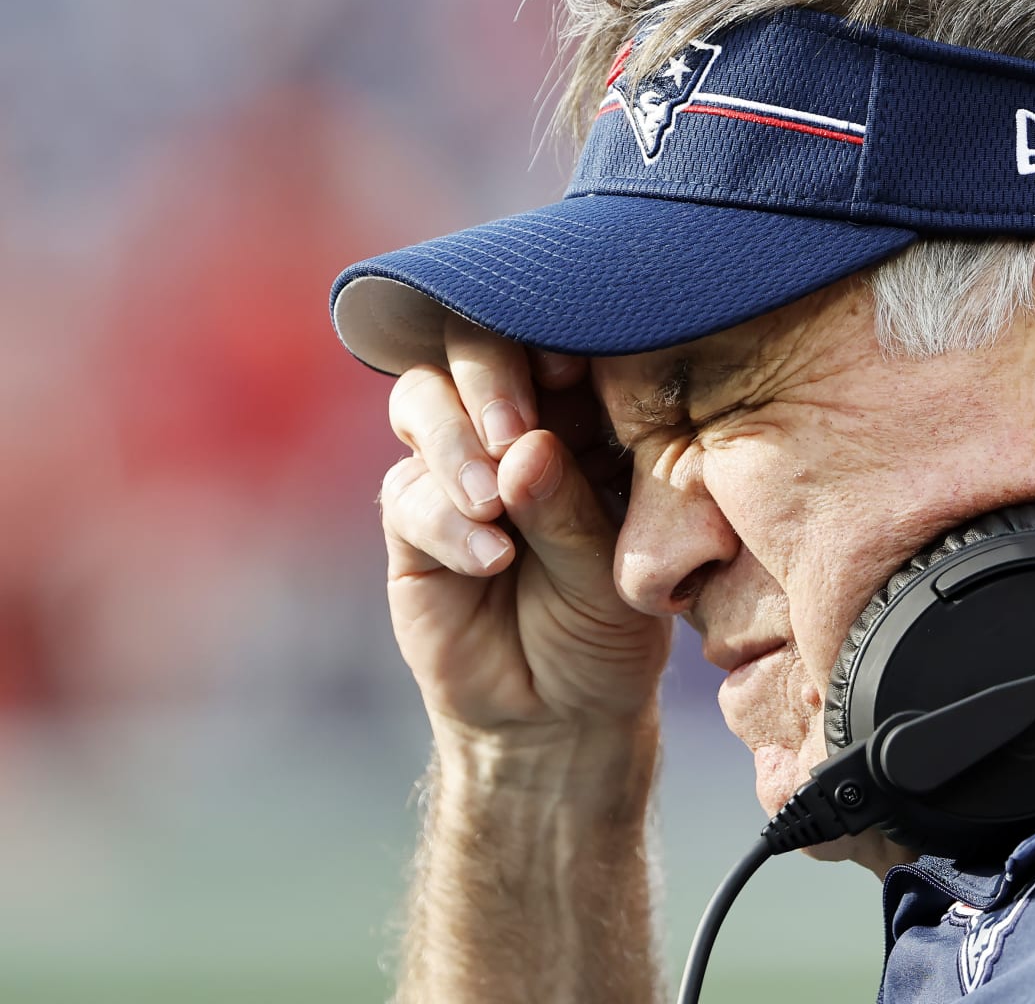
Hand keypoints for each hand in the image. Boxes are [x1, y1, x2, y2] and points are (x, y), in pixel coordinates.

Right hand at [379, 318, 670, 740]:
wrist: (560, 713)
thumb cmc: (609, 627)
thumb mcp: (611, 571)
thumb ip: (570, 506)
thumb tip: (523, 448)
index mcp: (584, 410)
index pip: (558, 338)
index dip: (553, 335)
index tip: (568, 367)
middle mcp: (515, 423)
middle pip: (473, 347)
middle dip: (489, 377)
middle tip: (513, 432)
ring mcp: (456, 464)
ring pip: (423, 401)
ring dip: (455, 443)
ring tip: (495, 503)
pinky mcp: (412, 519)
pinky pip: (409, 494)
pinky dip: (447, 521)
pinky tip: (489, 558)